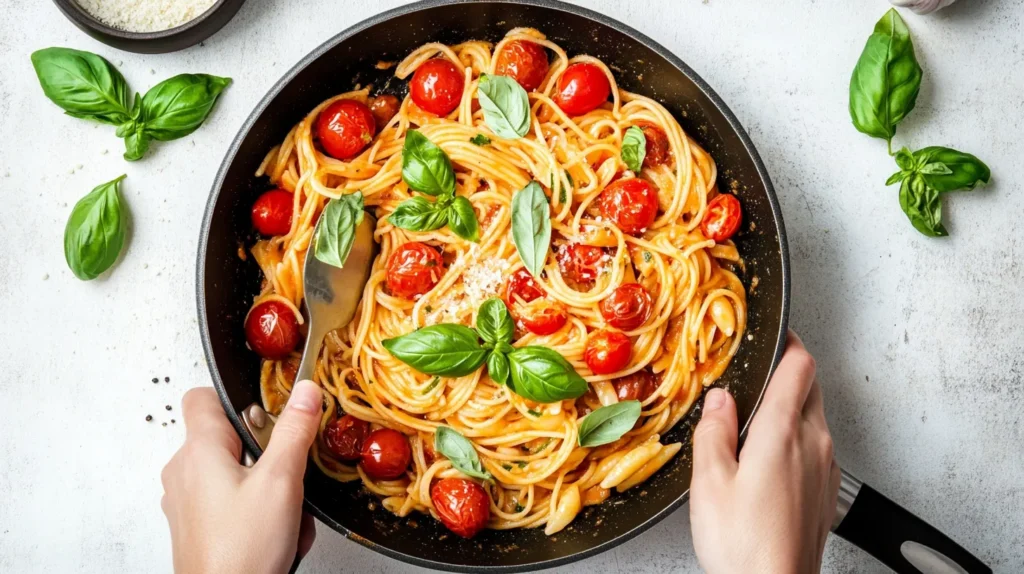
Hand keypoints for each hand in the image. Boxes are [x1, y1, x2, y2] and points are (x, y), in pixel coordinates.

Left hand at [161, 381, 322, 573]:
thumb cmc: (242, 551)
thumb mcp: (281, 481)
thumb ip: (293, 431)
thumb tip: (304, 391)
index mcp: (198, 451)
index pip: (203, 397)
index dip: (237, 398)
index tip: (269, 413)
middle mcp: (183, 473)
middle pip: (227, 437)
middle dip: (267, 452)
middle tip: (287, 472)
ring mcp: (186, 502)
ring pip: (233, 472)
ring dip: (266, 484)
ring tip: (286, 510)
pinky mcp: (195, 526)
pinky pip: (230, 501)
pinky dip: (255, 509)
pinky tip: (277, 530)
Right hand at [689, 331, 839, 572]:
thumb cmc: (743, 544)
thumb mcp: (710, 481)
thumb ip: (715, 430)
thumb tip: (720, 399)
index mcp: (784, 431)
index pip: (799, 365)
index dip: (788, 342)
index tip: (773, 334)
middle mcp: (814, 444)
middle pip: (810, 387)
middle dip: (786, 373)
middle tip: (755, 374)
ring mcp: (825, 469)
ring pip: (814, 417)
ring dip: (790, 407)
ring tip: (754, 419)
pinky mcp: (826, 492)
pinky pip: (815, 447)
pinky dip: (795, 438)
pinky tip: (766, 459)